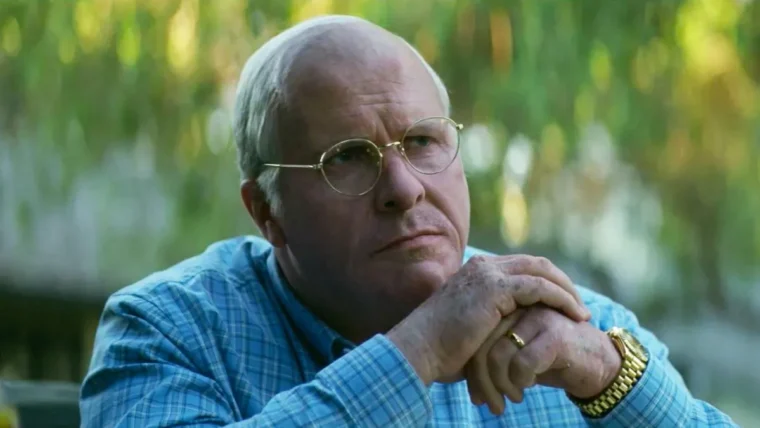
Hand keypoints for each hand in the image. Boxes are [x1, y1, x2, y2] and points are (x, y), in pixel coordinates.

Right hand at [386, 254, 590, 385]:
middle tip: (579, 306)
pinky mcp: (495, 288)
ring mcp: (488, 273)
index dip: (547, 281)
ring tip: (582, 313)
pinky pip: (539, 287)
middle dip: (562, 282)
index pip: (521, 267)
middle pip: (536, 263)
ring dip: (567, 291)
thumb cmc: (440, 348)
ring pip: (542, 271)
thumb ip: (491, 319)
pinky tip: (574, 315)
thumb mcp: (470, 326)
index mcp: (476, 271)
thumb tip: (509, 333)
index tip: (564, 303)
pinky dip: (561, 299)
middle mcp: (483, 266)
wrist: (420, 349)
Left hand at [467, 305, 621, 414]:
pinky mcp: (555, 334)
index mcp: (506, 305)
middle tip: (485, 404)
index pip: (475, 336)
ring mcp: (537, 317)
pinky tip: (526, 388)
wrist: (596, 364)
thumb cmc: (550, 360)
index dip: (472, 370)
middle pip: (482, 344)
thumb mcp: (515, 353)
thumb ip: (491, 350)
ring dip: (500, 386)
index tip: (475, 397)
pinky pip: (522, 362)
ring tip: (510, 400)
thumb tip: (460, 371)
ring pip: (498, 355)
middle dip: (481, 381)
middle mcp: (519, 306)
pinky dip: (520, 381)